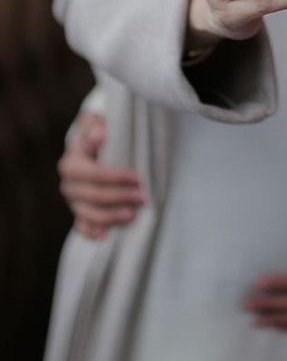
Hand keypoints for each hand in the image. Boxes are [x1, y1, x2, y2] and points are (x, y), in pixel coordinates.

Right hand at [57, 111, 143, 239]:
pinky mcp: (79, 212)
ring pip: (88, 213)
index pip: (93, 173)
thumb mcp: (98, 126)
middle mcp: (69, 184)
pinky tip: (106, 235)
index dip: (116, 177)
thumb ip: (97, 127)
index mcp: (72, 163)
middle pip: (93, 195)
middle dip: (119, 197)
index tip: (138, 177)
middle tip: (143, 196)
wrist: (91, 149)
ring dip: (110, 216)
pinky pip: (82, 226)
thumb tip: (100, 132)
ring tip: (132, 215)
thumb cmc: (100, 135)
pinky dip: (92, 232)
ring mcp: (73, 201)